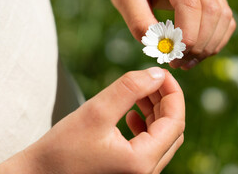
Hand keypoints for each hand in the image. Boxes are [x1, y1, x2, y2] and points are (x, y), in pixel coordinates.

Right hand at [0, 68, 184, 173]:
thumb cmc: (62, 149)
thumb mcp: (97, 111)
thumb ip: (130, 89)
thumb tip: (157, 74)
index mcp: (142, 161)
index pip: (175, 122)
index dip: (173, 93)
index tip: (162, 73)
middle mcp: (146, 172)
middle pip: (172, 129)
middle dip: (165, 100)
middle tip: (152, 79)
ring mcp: (139, 173)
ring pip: (162, 137)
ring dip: (156, 111)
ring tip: (141, 93)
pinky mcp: (129, 170)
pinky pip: (150, 146)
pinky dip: (146, 125)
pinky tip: (131, 114)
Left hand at [102, 0, 235, 69]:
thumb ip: (139, 22)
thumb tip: (163, 48)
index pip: (190, 3)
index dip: (186, 35)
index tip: (172, 57)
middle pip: (211, 11)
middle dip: (197, 44)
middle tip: (176, 63)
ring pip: (222, 17)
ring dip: (207, 46)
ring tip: (184, 62)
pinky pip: (225, 20)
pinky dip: (214, 41)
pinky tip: (196, 54)